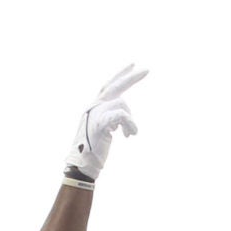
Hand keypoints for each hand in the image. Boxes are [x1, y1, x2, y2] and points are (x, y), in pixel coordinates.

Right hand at [66, 64, 145, 182]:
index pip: (109, 86)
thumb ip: (113, 118)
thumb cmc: (93, 150)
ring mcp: (95, 113)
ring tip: (130, 135)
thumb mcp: (104, 129)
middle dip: (131, 78)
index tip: (134, 65)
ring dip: (131, 121)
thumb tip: (124, 115)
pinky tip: (130, 135)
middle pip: (114, 86)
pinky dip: (130, 125)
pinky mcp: (99, 123)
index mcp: (94, 106)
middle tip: (148, 70)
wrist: (83, 165)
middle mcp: (93, 106)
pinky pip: (121, 116)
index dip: (121, 75)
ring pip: (122, 105)